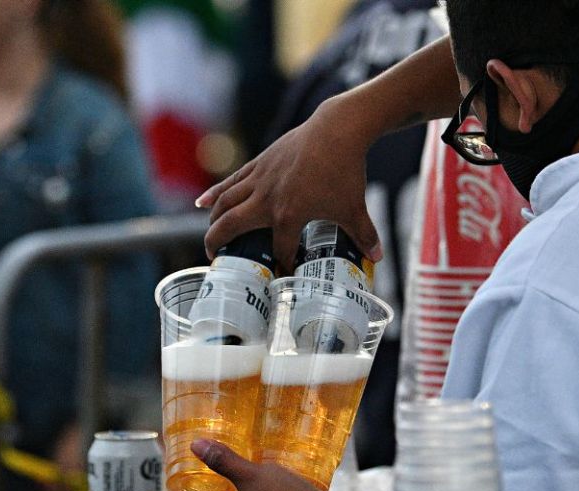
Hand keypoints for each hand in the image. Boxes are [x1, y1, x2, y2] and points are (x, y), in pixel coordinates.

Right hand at [196, 100, 382, 272]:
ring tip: (210, 237)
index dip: (282, 264)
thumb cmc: (344, 171)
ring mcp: (260, 179)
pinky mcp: (259, 163)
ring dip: (213, 221)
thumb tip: (376, 257)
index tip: (285, 271)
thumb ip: (364, 235)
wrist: (337, 130)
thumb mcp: (354, 208)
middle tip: (215, 259)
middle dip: (218, 244)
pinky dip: (215, 193)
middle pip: (231, 226)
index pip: (279, 249)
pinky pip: (231, 181)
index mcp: (288, 215)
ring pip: (225, 202)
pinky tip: (202, 202)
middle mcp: (266, 199)